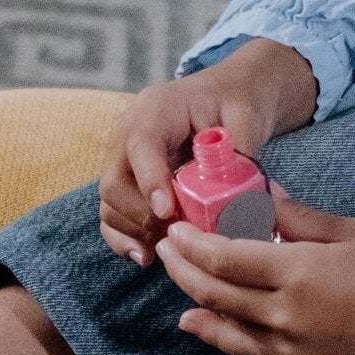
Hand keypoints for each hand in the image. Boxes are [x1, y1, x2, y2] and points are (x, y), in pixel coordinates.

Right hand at [99, 37, 317, 265]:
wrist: (225, 97)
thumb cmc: (233, 101)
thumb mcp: (245, 114)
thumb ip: (238, 151)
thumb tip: (237, 199)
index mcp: (155, 108)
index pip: (140, 145)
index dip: (150, 181)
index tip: (167, 212)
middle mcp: (127, 134)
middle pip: (114, 183)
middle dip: (143, 216)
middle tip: (179, 234)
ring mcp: (122, 161)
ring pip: (110, 205)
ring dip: (136, 232)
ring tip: (171, 247)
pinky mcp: (126, 185)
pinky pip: (112, 217)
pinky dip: (125, 240)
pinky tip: (147, 257)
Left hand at [159, 192, 354, 354]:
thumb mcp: (351, 233)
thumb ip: (299, 218)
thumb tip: (262, 194)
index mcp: (299, 274)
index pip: (225, 258)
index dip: (192, 243)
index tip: (175, 225)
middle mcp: (287, 316)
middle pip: (214, 292)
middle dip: (183, 267)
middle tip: (165, 245)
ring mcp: (293, 348)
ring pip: (224, 324)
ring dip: (193, 300)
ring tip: (174, 277)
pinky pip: (247, 351)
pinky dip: (217, 334)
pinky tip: (198, 322)